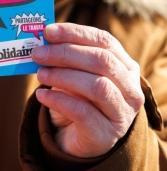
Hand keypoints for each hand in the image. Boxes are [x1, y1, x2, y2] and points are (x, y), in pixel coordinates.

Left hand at [32, 23, 144, 157]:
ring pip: (97, 86)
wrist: (78, 139)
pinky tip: (41, 95)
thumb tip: (42, 40)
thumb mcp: (73, 74)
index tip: (48, 31)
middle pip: (102, 61)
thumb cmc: (77, 98)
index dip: (75, 33)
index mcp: (125, 66)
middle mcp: (131, 89)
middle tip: (38, 53)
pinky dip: (58, 100)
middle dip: (66, 54)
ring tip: (40, 74)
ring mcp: (122, 114)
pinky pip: (82, 112)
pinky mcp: (106, 135)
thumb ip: (64, 57)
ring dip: (63, 76)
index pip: (104, 40)